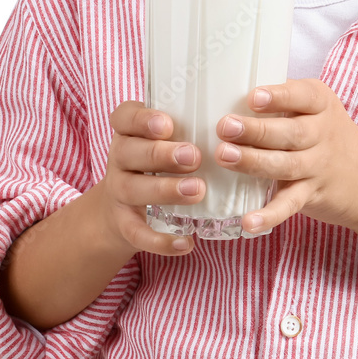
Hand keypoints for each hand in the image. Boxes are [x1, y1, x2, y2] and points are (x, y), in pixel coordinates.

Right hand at [95, 100, 205, 255]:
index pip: (124, 117)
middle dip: (162, 154)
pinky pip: (138, 233)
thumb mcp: (162, 137)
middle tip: (194, 156)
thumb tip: (239, 115)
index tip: (168, 124)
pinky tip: (187, 243)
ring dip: (165, 190)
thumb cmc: (157, 158)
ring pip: (133, 189)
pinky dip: (160, 242)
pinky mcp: (124, 224)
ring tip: (197, 190)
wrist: (119, 207)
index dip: (142, 120)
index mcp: (128, 131)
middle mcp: (119, 158)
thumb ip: (187, 124)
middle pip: (129, 152)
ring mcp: (119, 191)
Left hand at [213, 79, 357, 234]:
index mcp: (322, 104)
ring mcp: (318, 166)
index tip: (252, 97)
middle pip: (289, 132)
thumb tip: (233, 88)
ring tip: (224, 156)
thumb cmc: (332, 137)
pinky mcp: (312, 195)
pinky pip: (290, 204)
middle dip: (256, 130)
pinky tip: (248, 221)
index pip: (301, 96)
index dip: (277, 97)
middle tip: (225, 127)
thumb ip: (287, 99)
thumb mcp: (319, 110)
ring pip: (285, 165)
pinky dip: (269, 214)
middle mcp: (323, 133)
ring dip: (253, 162)